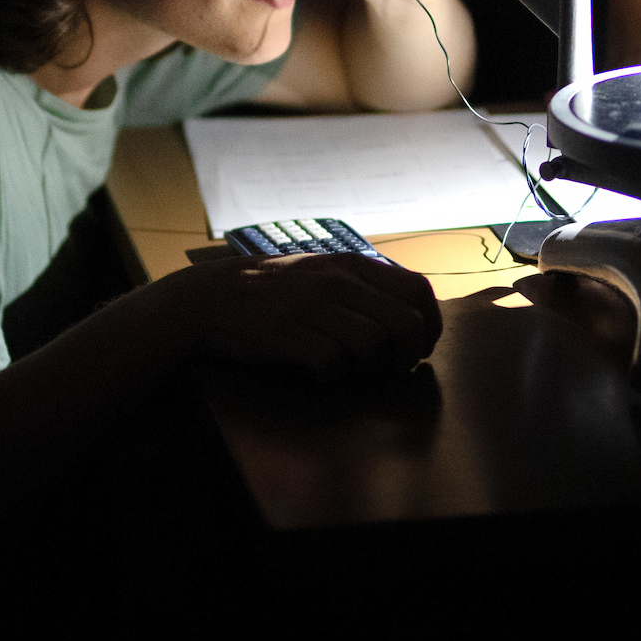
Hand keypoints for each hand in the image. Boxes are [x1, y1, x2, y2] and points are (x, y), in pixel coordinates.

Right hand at [172, 250, 441, 377]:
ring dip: (369, 369)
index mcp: (352, 264)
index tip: (418, 348)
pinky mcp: (287, 333)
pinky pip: (332, 363)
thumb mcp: (323, 272)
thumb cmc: (274, 292)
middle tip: (388, 369)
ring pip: (374, 345)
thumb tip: (413, 313)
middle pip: (405, 324)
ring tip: (351, 369)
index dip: (430, 326)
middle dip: (406, 356)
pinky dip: (332, 375)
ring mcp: (311, 306)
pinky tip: (319, 371)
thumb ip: (364, 286)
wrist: (210, 298)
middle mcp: (337, 281)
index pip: (418, 290)